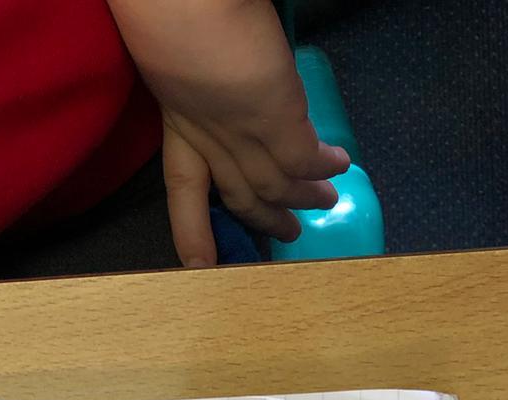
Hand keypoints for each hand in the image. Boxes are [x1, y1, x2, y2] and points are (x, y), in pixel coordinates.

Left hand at [106, 0, 349, 265]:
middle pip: (236, 194)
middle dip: (262, 220)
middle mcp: (206, 134)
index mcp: (175, 117)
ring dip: (301, 199)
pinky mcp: (272, 114)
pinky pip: (302, 157)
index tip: (198, 265)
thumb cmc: (169, 5)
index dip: (192, 232)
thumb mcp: (167, 47)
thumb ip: (188, 70)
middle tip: (285, 236)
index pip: (183, 184)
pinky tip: (340, 167)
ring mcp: (240, 129)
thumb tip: (206, 71)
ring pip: (272, 185)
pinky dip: (322, 167)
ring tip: (324, 203)